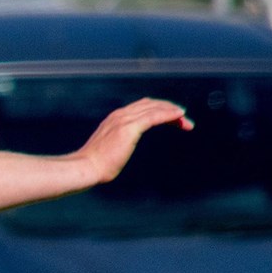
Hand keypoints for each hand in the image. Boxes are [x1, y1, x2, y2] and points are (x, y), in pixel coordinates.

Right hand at [74, 98, 194, 182]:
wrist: (86, 167)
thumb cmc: (96, 165)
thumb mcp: (109, 150)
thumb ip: (117, 145)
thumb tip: (118, 152)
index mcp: (115, 119)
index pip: (142, 107)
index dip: (159, 111)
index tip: (172, 121)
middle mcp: (120, 115)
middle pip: (150, 105)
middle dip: (169, 110)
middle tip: (184, 121)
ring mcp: (124, 119)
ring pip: (154, 108)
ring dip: (172, 112)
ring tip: (185, 120)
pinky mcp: (129, 127)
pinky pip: (154, 116)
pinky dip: (168, 114)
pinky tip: (179, 115)